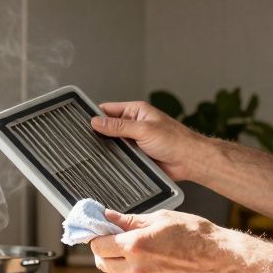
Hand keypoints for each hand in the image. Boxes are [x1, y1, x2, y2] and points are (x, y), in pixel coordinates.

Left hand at [88, 209, 229, 272]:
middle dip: (103, 252)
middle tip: (113, 241)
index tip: (101, 232)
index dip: (97, 237)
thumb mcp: (161, 218)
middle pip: (102, 263)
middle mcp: (137, 268)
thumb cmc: (196, 235)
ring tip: (133, 252)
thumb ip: (131, 220)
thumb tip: (110, 216)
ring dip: (117, 264)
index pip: (98, 245)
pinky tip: (146, 264)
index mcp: (135, 245)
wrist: (220, 259)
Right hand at [91, 101, 212, 181]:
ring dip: (109, 148)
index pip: (109, 109)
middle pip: (110, 127)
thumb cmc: (176, 141)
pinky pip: (122, 156)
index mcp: (137, 111)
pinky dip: (117, 159)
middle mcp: (135, 124)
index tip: (82, 121)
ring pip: (115, 144)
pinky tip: (109, 162)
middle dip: (100, 133)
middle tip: (87, 140)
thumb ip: (118, 126)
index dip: (96, 115)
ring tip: (97, 152)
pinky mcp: (138, 156)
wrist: (190, 161)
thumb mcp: (143, 129)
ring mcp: (136, 140)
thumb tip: (96, 122)